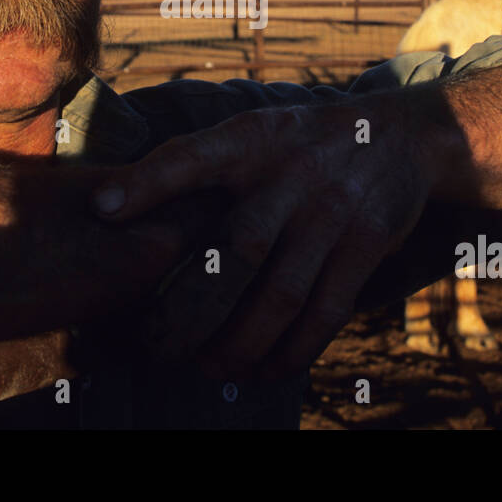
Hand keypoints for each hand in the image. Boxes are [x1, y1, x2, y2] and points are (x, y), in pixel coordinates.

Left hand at [91, 88, 445, 381]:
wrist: (400, 136)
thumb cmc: (301, 142)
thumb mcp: (254, 130)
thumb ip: (195, 161)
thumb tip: (109, 204)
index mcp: (253, 138)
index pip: (194, 155)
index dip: (148, 181)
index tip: (102, 209)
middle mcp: (293, 173)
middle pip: (236, 250)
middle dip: (192, 309)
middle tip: (156, 346)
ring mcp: (333, 211)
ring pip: (280, 295)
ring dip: (240, 344)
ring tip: (208, 368)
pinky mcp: (366, 245)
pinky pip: (326, 312)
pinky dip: (292, 351)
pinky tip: (265, 370)